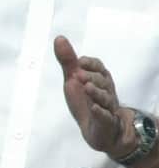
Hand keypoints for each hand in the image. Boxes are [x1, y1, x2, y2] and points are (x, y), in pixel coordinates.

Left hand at [56, 35, 134, 157]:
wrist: (99, 130)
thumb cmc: (85, 100)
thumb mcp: (73, 79)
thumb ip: (67, 61)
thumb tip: (59, 38)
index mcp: (99, 79)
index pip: (99, 67)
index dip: (91, 63)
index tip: (80, 61)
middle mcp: (106, 91)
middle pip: (103, 81)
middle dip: (92, 77)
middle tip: (79, 75)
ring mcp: (108, 107)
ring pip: (106, 98)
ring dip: (97, 92)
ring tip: (87, 87)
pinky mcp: (106, 123)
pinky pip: (106, 117)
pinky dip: (101, 112)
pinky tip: (94, 108)